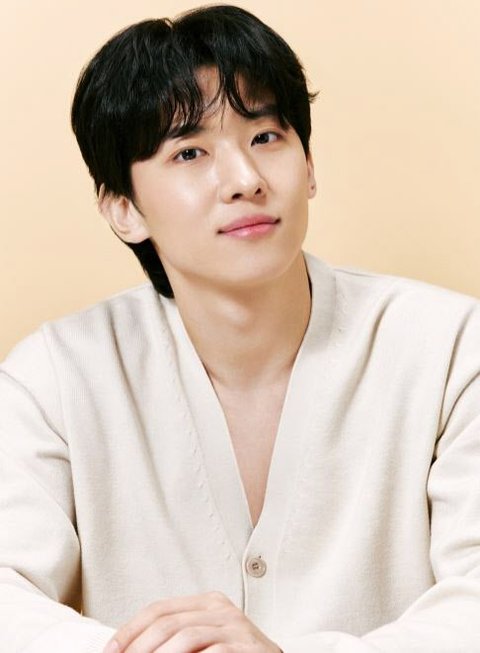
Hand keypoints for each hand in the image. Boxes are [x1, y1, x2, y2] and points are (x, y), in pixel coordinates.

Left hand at [103, 591, 281, 652]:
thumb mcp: (205, 640)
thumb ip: (176, 638)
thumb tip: (130, 649)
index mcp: (207, 602)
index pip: (158, 609)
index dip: (129, 631)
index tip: (110, 652)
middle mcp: (221, 608)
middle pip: (166, 623)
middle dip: (138, 648)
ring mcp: (236, 626)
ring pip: (184, 637)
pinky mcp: (246, 647)